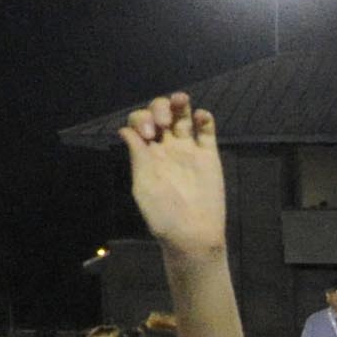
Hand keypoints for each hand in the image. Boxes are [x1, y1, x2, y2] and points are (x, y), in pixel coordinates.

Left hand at [121, 94, 226, 251]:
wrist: (194, 235)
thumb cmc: (164, 217)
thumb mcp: (144, 187)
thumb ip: (138, 157)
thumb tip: (127, 132)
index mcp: (147, 154)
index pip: (139, 123)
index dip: (141, 120)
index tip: (149, 136)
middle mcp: (166, 148)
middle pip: (160, 113)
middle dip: (158, 108)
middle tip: (161, 125)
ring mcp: (188, 150)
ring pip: (182, 115)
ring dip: (179, 103)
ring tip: (181, 101)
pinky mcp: (209, 156)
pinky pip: (206, 130)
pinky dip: (204, 118)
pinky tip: (200, 118)